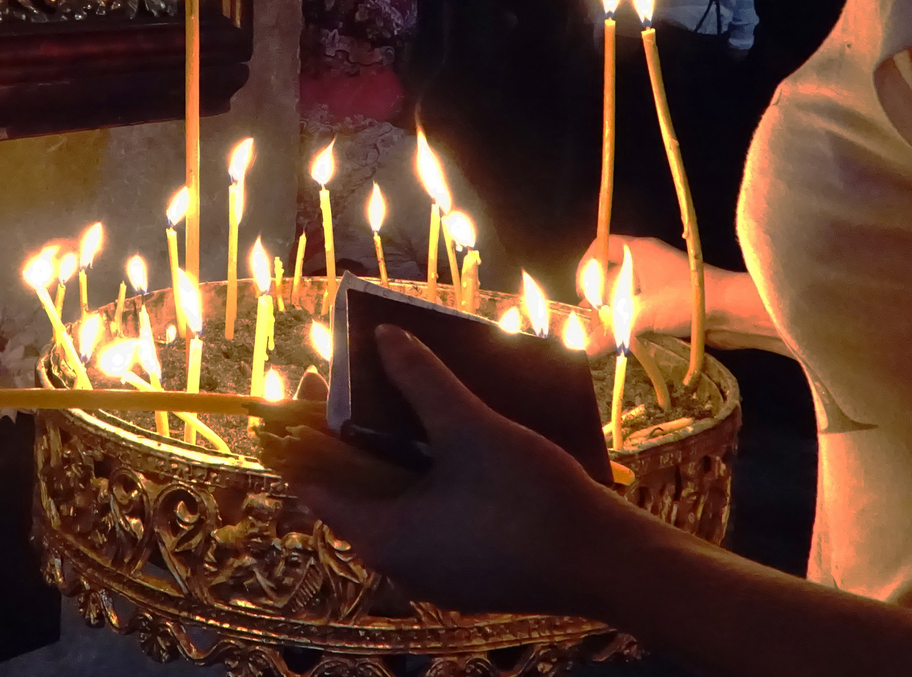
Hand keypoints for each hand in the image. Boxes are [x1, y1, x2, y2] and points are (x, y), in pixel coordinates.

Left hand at [280, 326, 651, 618]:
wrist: (606, 563)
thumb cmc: (531, 499)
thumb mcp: (471, 429)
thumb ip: (422, 382)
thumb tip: (384, 338)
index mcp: (381, 538)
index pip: (314, 482)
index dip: (305, 428)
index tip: (313, 380)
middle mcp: (397, 564)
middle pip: (354, 490)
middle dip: (353, 433)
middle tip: (360, 379)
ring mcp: (433, 573)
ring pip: (394, 504)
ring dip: (392, 454)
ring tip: (402, 400)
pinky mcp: (466, 571)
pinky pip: (426, 519)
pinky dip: (423, 479)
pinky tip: (446, 443)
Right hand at [579, 236, 694, 338]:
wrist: (734, 312)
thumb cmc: (685, 300)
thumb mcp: (643, 315)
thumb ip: (613, 331)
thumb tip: (586, 348)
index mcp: (639, 252)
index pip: (603, 248)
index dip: (588, 267)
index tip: (583, 293)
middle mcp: (649, 263)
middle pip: (613, 277)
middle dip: (600, 300)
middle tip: (591, 324)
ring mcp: (662, 283)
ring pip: (630, 296)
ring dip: (617, 315)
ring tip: (607, 336)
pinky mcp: (673, 303)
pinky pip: (645, 310)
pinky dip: (634, 323)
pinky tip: (628, 341)